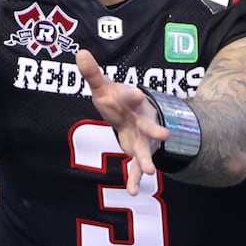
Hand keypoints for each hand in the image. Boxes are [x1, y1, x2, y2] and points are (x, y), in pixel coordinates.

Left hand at [75, 49, 168, 194]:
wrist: (134, 114)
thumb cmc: (117, 100)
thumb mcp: (103, 86)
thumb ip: (92, 73)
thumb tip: (79, 53)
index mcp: (133, 102)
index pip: (133, 96)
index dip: (133, 96)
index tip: (137, 94)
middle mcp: (141, 120)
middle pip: (149, 126)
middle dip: (156, 130)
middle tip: (165, 134)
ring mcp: (141, 138)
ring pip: (145, 150)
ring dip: (147, 160)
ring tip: (150, 172)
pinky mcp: (137, 152)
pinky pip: (135, 167)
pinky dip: (133, 180)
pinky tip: (132, 192)